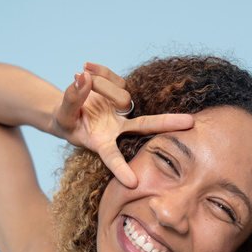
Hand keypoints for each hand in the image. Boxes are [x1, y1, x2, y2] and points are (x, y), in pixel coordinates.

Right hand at [52, 63, 193, 187]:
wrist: (68, 110)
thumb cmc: (65, 121)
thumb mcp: (61, 115)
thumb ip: (71, 98)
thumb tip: (82, 78)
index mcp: (102, 143)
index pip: (112, 157)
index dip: (120, 169)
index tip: (133, 184)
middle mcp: (119, 129)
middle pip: (145, 125)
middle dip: (167, 123)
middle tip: (190, 122)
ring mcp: (124, 111)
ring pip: (120, 94)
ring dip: (98, 85)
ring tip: (79, 80)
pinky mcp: (123, 91)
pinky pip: (115, 77)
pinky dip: (100, 71)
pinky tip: (86, 68)